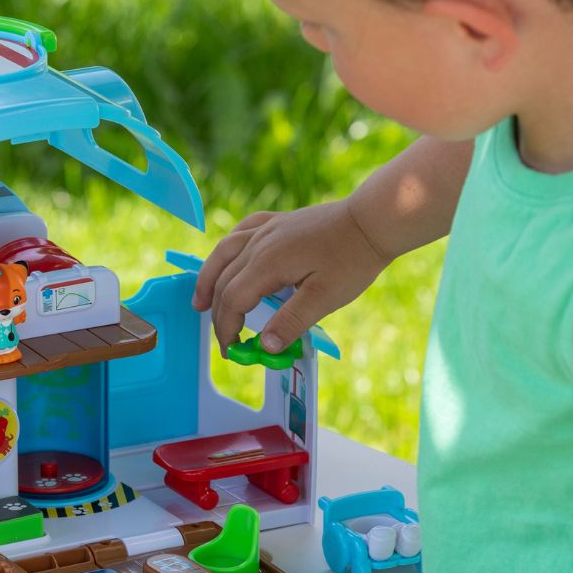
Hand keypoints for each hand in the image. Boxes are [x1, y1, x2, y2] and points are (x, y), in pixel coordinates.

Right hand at [190, 199, 389, 353]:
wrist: (373, 220)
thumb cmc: (352, 258)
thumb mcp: (325, 298)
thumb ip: (291, 321)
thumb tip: (265, 346)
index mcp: (267, 263)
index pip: (232, 301)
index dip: (227, 329)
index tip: (232, 351)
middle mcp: (259, 243)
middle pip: (224, 282)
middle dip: (218, 314)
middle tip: (225, 340)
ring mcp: (266, 228)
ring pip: (223, 254)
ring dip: (208, 279)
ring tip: (200, 302)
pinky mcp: (277, 221)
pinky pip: (241, 232)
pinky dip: (227, 250)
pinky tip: (226, 258)